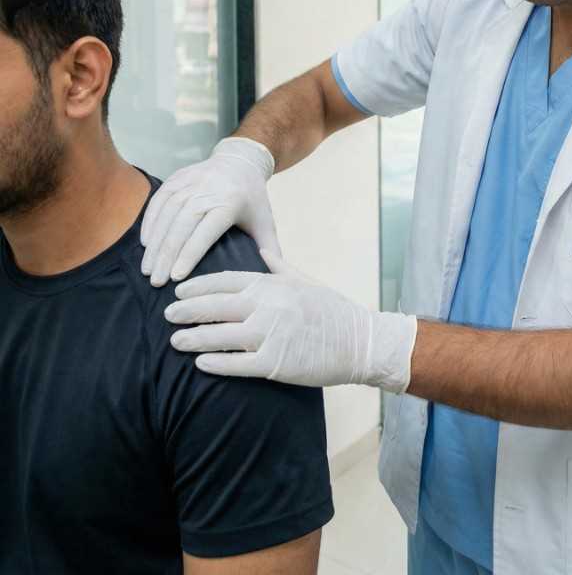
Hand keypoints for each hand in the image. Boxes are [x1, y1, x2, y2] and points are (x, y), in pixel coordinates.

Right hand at [140, 137, 279, 286]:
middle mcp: (209, 189)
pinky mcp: (178, 176)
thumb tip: (272, 281)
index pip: (206, 231)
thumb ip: (269, 250)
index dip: (189, 254)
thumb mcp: (265, 222)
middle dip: (166, 254)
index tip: (176, 277)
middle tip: (155, 280)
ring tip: (147, 267)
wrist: (242, 161)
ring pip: (168, 212)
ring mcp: (192, 181)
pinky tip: (145, 242)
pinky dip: (150, 220)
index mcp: (231, 202)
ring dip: (155, 242)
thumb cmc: (252, 199)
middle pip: (182, 224)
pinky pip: (160, 199)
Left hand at [165, 251, 418, 393]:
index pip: (226, 281)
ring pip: (220, 336)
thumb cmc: (332, 310)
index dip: (198, 287)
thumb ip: (278, 267)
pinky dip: (215, 363)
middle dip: (187, 310)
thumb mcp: (304, 280)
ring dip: (193, 337)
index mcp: (273, 284)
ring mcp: (271, 334)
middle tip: (166, 314)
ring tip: (174, 340)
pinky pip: (237, 363)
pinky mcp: (275, 363)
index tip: (179, 291)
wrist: (359, 341)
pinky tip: (199, 363)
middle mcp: (268, 306)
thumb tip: (261, 252)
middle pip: (216, 306)